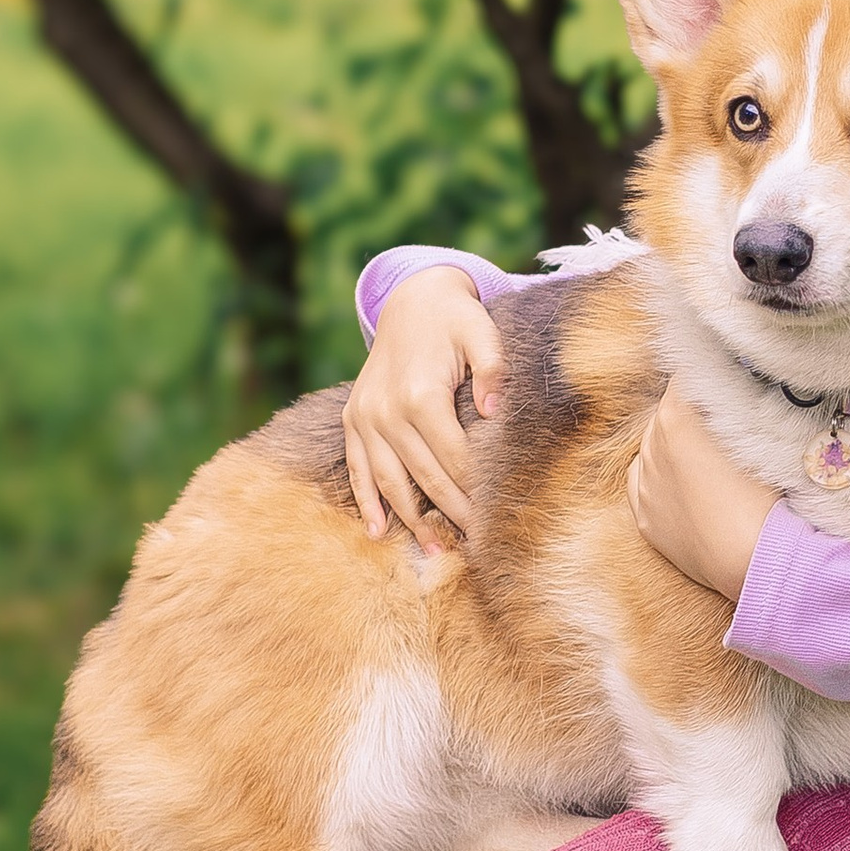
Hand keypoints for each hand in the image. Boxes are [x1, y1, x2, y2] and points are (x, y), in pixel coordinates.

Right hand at [343, 266, 504, 537]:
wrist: (411, 299)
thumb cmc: (455, 318)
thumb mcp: (482, 331)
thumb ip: (493, 368)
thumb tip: (494, 410)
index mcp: (421, 395)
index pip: (454, 459)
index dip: (475, 494)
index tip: (496, 522)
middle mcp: (386, 411)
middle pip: (425, 477)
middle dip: (452, 515)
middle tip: (476, 548)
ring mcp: (365, 418)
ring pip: (389, 481)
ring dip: (411, 521)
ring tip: (436, 551)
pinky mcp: (353, 419)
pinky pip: (357, 468)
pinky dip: (367, 501)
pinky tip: (379, 531)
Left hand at [627, 381, 779, 603]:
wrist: (757, 560)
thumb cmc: (769, 495)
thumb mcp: (762, 434)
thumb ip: (739, 405)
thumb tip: (739, 382)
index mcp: (677, 416)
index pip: (688, 376)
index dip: (711, 377)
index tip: (729, 380)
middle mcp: (651, 444)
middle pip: (669, 410)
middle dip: (693, 413)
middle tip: (725, 423)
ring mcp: (644, 483)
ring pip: (654, 446)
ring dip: (676, 445)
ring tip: (709, 459)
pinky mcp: (644, 517)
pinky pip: (643, 483)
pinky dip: (662, 478)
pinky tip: (686, 485)